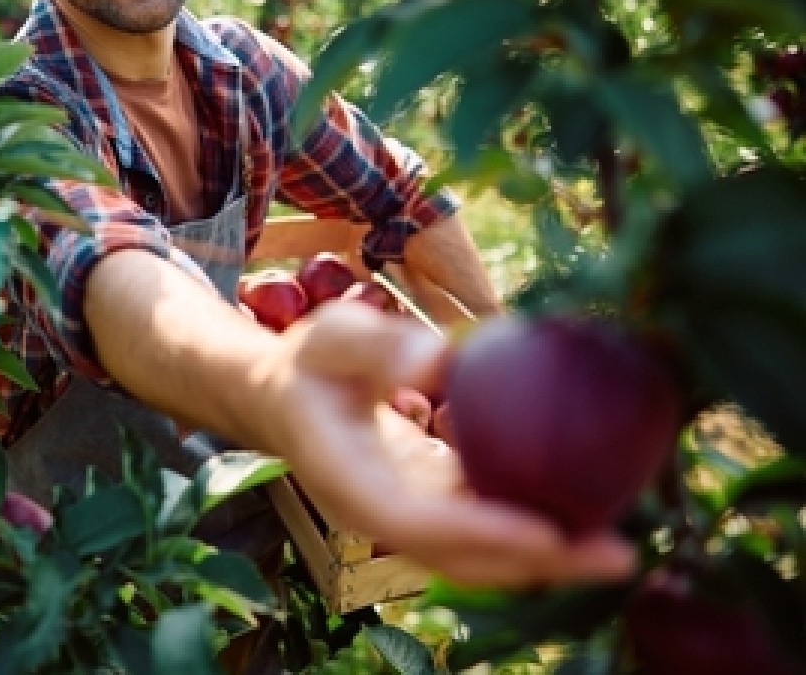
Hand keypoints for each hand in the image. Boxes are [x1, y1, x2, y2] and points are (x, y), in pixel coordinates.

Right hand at [268, 301, 636, 588]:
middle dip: (535, 564)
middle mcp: (375, 514)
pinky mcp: (426, 510)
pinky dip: (531, 534)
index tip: (546, 531)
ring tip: (618, 551)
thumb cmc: (312, 361)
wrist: (285, 397)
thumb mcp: (336, 337)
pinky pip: (482, 534)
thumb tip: (438, 358)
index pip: (413, 521)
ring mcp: (402, 519)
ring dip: (544, 560)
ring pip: (475, 557)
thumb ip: (381, 344)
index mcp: (346, 476)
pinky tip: (585, 519)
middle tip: (617, 556)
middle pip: (457, 559)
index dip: (479, 532)